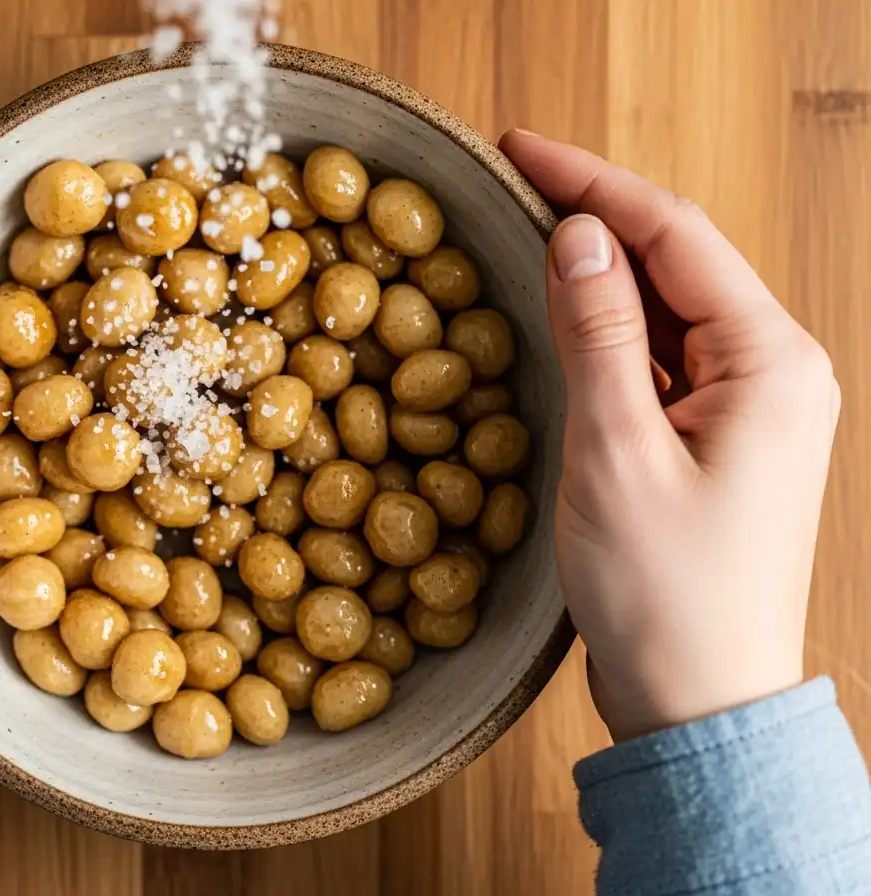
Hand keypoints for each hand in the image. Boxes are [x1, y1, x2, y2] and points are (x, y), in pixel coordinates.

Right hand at [500, 130, 839, 741]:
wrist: (699, 702)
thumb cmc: (667, 593)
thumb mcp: (617, 451)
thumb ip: (600, 333)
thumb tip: (577, 234)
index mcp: (771, 362)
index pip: (676, 234)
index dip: (593, 182)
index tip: (520, 149)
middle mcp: (773, 371)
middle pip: (676, 262)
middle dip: (595, 217)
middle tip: (510, 184)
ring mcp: (747, 407)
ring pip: (665, 309)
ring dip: (598, 273)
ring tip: (522, 237)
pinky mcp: (714, 441)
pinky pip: (661, 361)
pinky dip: (608, 332)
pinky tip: (561, 317)